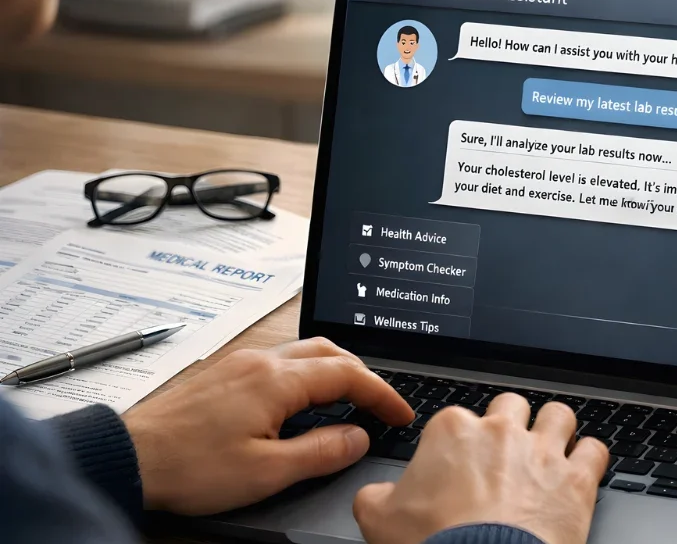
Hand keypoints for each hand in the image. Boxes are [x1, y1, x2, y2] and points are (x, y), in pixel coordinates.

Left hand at [122, 338, 413, 514]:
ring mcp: (241, 363)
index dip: (383, 394)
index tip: (401, 415)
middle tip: (381, 404)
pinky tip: (303, 400)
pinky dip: (307, 373)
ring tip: (350, 400)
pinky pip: (280, 360)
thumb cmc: (189, 467)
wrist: (128, 458)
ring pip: (304, 351)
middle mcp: (261, 361)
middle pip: (330, 351)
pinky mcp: (224, 373)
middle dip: (364, 374)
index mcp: (277, 380)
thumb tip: (358, 437)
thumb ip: (321, 452)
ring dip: (335, 370)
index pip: (349, 375)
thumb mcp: (267, 472)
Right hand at [353, 393, 607, 543]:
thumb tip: (375, 496)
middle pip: (511, 406)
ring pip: (559, 415)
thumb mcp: (379, 520)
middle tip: (506, 452)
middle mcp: (501, 432)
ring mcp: (542, 452)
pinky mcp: (577, 479)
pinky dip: (590, 458)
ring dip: (555, 430)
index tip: (459, 463)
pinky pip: (595, 450)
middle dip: (510, 424)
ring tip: (549, 450)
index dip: (459, 442)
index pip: (456, 418)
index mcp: (452, 432)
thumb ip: (376, 496)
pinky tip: (582, 469)